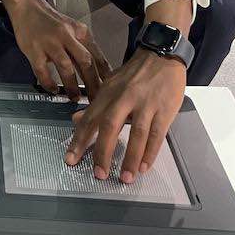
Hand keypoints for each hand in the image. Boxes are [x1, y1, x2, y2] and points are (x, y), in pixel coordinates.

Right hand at [1, 0, 111, 101]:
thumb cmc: (51, 21)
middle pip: (85, 62)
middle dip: (92, 83)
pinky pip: (42, 71)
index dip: (104, 74)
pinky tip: (53, 90)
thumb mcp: (72, 29)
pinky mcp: (33, 49)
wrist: (27, 7)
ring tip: (74, 98)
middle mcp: (66, 35)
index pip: (97, 55)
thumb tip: (98, 72)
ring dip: (72, 86)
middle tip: (95, 98)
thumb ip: (83, 48)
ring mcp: (49, 42)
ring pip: (66, 67)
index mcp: (80, 31)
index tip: (110, 88)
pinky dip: (49, 83)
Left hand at [65, 47, 186, 182]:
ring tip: (125, 179)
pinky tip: (144, 167)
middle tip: (98, 175)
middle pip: (110, 126)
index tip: (71, 159)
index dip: (79, 140)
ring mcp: (145, 104)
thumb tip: (75, 120)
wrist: (162, 55)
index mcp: (108, 93)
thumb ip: (94, 105)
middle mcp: (124, 98)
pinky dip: (150, 152)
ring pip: (136, 134)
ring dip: (130, 159)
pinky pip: (156, 134)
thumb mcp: (110, 85)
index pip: (90, 119)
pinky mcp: (164, 109)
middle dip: (102, 152)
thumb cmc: (134, 74)